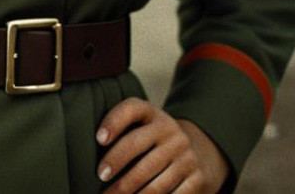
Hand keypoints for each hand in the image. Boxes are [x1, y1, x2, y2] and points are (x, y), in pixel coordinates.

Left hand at [94, 98, 229, 191]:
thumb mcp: (144, 126)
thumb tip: (95, 146)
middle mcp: (170, 131)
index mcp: (153, 114)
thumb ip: (122, 129)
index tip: (99, 139)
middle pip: (136, 145)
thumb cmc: (155, 141)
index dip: (114, 121)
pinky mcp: (197, 179)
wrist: (199, 153)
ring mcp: (185, 155)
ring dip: (130, 192)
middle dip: (115, 162)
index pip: (131, 109)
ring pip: (152, 177)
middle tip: (100, 176)